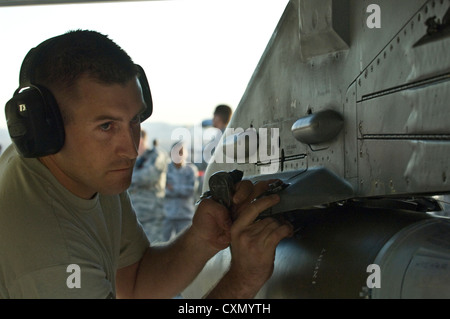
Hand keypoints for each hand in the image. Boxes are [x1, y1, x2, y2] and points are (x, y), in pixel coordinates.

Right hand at [227, 179, 293, 294]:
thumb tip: (268, 211)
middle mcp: (242, 232)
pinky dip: (286, 230)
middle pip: (266, 216)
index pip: (250, 207)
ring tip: (285, 230)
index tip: (274, 195)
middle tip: (282, 220)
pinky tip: (287, 232)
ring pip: (273, 223)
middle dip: (277, 218)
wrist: (243, 276)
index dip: (264, 199)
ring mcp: (252, 240)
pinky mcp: (262, 248)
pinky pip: (278, 231)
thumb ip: (250, 223)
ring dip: (282, 226)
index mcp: (236, 227)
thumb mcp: (241, 237)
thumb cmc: (244, 257)